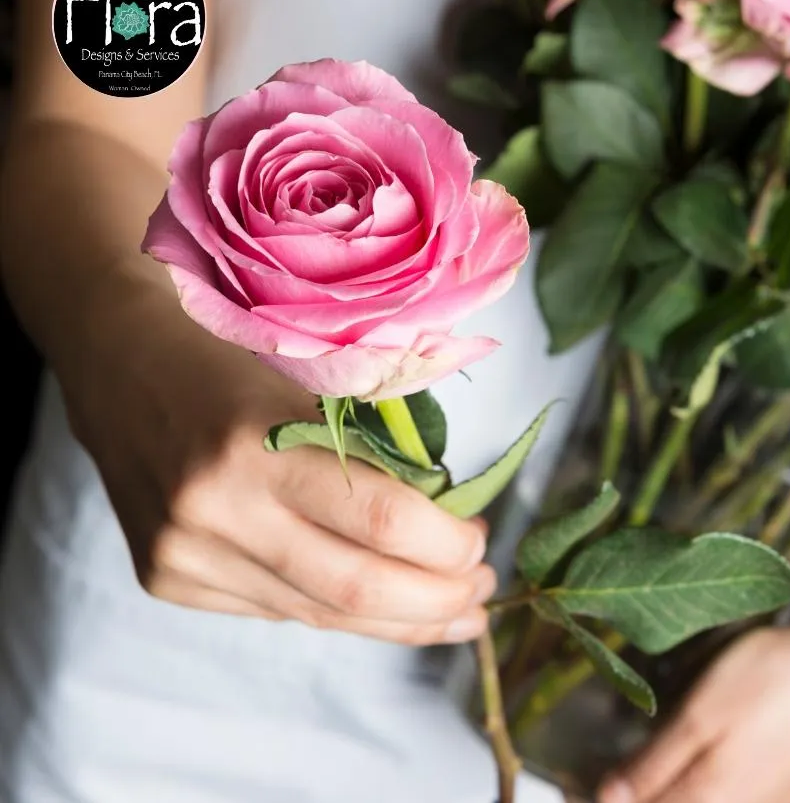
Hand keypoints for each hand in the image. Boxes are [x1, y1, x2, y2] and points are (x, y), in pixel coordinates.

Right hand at [60, 276, 493, 645]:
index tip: (482, 542)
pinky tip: (381, 605)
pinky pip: (278, 610)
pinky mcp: (166, 579)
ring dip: (400, 620)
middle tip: (481, 592)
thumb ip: (371, 453)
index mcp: (252, 444)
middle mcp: (212, 511)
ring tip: (454, 614)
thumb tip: (449, 523)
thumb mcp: (311, 382)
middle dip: (436, 601)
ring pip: (319, 614)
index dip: (445, 545)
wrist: (119, 363)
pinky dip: (339, 610)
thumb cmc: (232, 356)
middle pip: (355, 589)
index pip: (379, 521)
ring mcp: (182, 554)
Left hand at [597, 599, 789, 802]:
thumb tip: (607, 801)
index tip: (581, 781)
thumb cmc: (771, 678)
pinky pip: (734, 800)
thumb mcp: (699, 715)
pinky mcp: (786, 791)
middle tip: (610, 773)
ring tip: (647, 768)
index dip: (607, 798)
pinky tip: (699, 767)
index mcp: (708, 800)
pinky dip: (702, 789)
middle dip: (638, 795)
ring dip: (670, 790)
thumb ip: (654, 766)